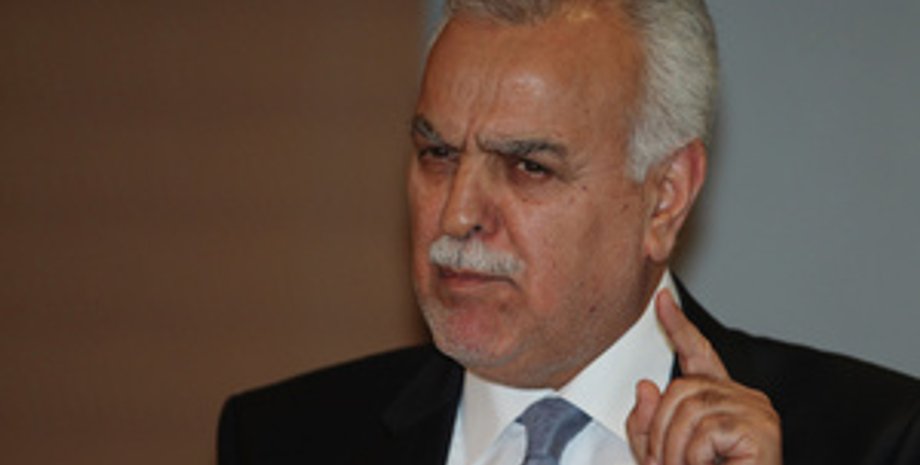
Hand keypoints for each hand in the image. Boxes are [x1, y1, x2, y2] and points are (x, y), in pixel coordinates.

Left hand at [626, 290, 781, 464]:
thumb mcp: (660, 455)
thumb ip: (647, 424)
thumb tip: (646, 386)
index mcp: (720, 401)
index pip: (698, 355)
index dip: (679, 327)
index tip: (661, 302)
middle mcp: (743, 398)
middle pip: (680, 387)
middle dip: (659, 430)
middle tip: (666, 464)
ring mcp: (756, 410)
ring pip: (687, 405)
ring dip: (673, 448)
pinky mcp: (761, 428)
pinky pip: (705, 428)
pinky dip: (692, 456)